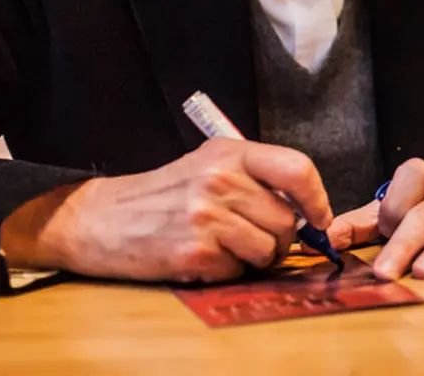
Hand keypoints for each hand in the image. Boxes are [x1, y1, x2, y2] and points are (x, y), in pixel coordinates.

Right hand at [0, 139, 331, 283]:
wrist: (103, 219)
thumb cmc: (166, 194)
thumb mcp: (211, 165)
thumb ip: (258, 179)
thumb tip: (310, 212)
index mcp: (231, 153)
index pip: (297, 169)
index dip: (318, 199)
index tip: (320, 219)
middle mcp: (221, 180)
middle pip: (287, 220)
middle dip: (282, 239)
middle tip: (259, 240)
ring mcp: (207, 216)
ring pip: (269, 249)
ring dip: (256, 257)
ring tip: (228, 247)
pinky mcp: (194, 252)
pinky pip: (239, 270)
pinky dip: (228, 271)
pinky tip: (204, 257)